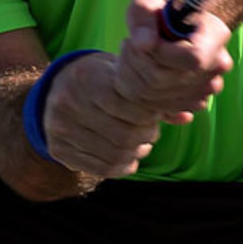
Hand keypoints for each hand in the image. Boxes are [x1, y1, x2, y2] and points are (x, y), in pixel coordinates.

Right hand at [39, 53, 162, 177]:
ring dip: (136, 154)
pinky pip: (99, 168)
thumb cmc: (99, 79)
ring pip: (114, 154)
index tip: (154, 115)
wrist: (54, 90)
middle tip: (151, 132)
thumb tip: (188, 117)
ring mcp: (59, 128)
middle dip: (145, 137)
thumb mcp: (121, 74)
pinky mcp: (57, 149)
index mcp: (86, 78)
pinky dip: (121, 166)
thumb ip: (153, 94)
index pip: (129, 107)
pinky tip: (128, 157)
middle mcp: (68, 103)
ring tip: (140, 145)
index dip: (149, 116)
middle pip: (123, 135)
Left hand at [113, 0, 234, 124]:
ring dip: (136, 76)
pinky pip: (162, 108)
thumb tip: (143, 42)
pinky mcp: (193, 103)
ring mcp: (207, 87)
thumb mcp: (147, 1)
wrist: (168, 30)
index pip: (194, 58)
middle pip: (171, 80)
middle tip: (130, 43)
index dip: (161, 53)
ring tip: (133, 54)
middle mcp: (217, 65)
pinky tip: (141, 72)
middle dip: (140, 62)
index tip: (144, 39)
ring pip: (161, 96)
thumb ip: (144, 14)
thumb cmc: (159, 10)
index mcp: (215, 34)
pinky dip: (142, 93)